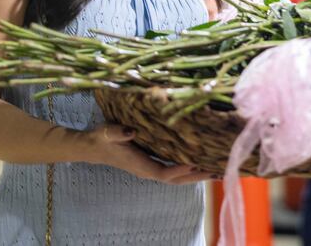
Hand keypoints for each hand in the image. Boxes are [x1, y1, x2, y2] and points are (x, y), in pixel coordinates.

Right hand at [82, 124, 213, 184]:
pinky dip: (188, 168)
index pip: (164, 173)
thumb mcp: (108, 132)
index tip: (196, 164)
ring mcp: (151, 168)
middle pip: (177, 180)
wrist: (93, 147)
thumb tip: (130, 131)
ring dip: (196, 174)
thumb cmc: (102, 138)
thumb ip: (118, 132)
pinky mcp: (152, 162)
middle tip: (217, 171)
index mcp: (140, 166)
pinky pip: (174, 170)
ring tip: (216, 169)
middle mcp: (148, 170)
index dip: (180, 170)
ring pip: (178, 177)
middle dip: (196, 176)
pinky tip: (200, 161)